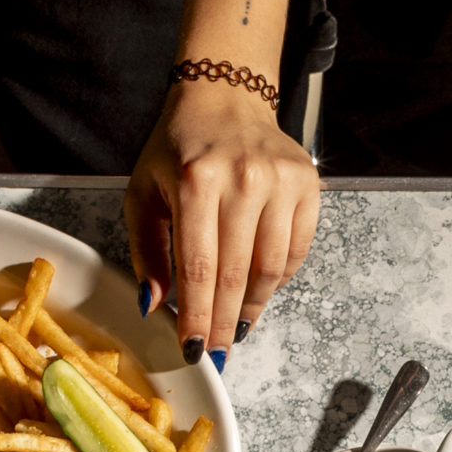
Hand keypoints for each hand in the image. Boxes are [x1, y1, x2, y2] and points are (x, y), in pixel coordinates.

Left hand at [125, 77, 319, 368]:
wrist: (224, 97)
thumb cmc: (179, 148)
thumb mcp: (144, 191)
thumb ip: (147, 250)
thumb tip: (153, 305)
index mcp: (196, 180)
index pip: (198, 266)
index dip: (197, 315)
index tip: (193, 349)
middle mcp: (243, 179)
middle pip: (236, 274)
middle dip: (224, 322)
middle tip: (217, 354)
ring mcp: (280, 181)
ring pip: (271, 268)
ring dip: (253, 307)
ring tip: (237, 327)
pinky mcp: (307, 184)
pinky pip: (296, 250)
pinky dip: (278, 278)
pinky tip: (258, 289)